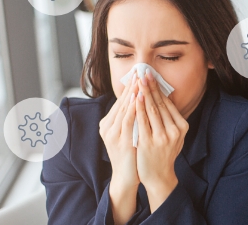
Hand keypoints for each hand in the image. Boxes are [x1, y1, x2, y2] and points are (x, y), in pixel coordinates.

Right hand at [99, 72, 139, 222]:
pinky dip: (132, 109)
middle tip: (139, 71)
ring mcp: (112, 134)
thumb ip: (131, 118)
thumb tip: (140, 100)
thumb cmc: (131, 153)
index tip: (138, 74)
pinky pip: (127, 121)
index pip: (120, 101)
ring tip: (139, 81)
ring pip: (122, 110)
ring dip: (131, 94)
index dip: (129, 87)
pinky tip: (138, 99)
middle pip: (120, 102)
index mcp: (108, 123)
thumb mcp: (130, 132)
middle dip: (131, 86)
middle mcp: (107, 127)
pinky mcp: (119, 141)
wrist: (127, 176)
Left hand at [135, 68, 188, 211]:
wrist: (158, 175)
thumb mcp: (173, 136)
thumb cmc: (163, 153)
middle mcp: (174, 131)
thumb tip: (164, 97)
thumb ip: (170, 119)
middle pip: (160, 104)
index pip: (168, 104)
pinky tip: (135, 97)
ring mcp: (162, 137)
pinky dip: (138, 107)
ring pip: (152, 110)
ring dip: (144, 92)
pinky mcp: (149, 142)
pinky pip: (142, 121)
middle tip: (144, 72)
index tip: (152, 76)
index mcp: (182, 127)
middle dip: (151, 86)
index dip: (159, 89)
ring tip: (138, 80)